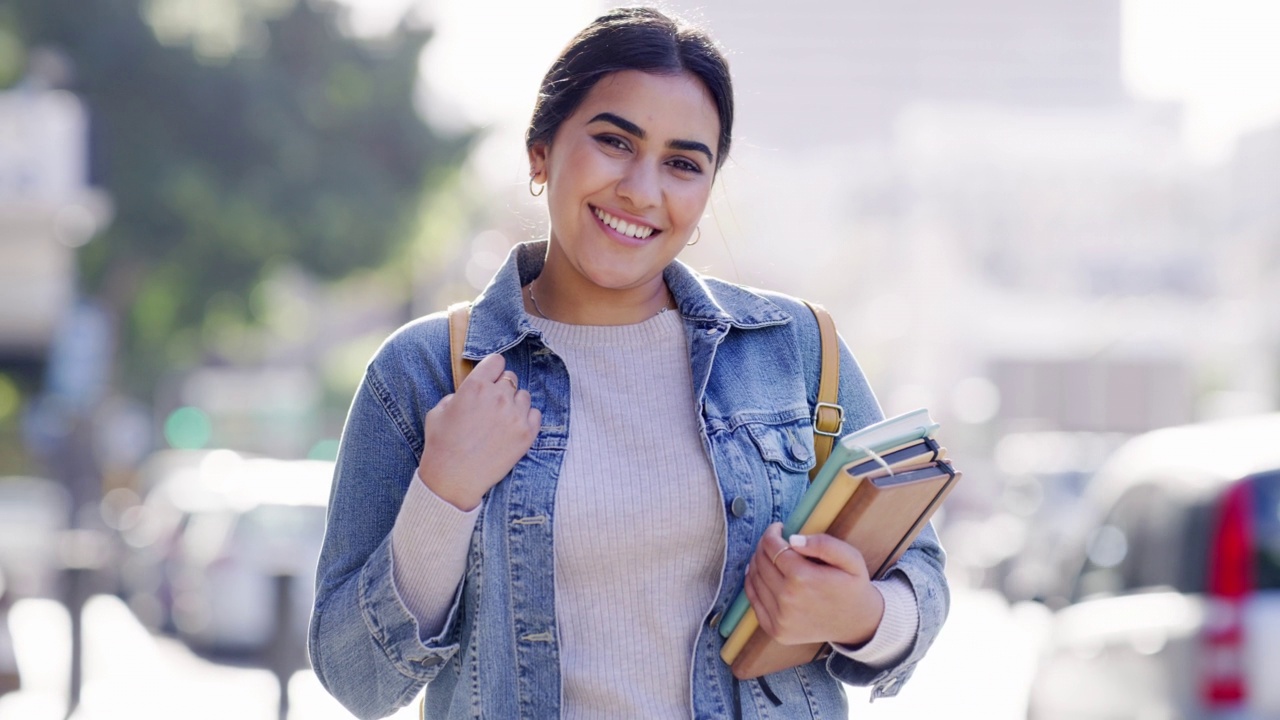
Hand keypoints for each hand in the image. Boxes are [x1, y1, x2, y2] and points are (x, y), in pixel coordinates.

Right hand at [417, 353, 541, 509]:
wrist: (454, 479)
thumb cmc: (442, 445)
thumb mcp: (438, 411)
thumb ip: (458, 394)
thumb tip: (471, 392)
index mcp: (475, 386)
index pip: (496, 360)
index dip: (492, 369)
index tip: (490, 378)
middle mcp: (498, 396)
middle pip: (511, 377)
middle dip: (502, 388)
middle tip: (492, 405)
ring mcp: (515, 414)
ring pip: (524, 395)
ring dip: (514, 403)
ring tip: (500, 420)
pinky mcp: (527, 433)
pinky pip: (535, 414)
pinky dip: (526, 418)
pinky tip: (512, 429)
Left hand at [744, 522, 884, 646]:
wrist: (857, 623)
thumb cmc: (852, 586)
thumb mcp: (851, 559)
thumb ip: (824, 544)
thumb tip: (793, 539)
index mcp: (803, 578)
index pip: (772, 547)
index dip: (771, 533)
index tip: (778, 528)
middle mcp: (787, 600)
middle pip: (760, 562)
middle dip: (764, 546)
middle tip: (774, 541)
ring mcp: (779, 618)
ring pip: (754, 579)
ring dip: (757, 563)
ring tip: (770, 556)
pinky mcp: (775, 630)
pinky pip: (753, 600)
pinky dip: (753, 584)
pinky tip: (763, 575)